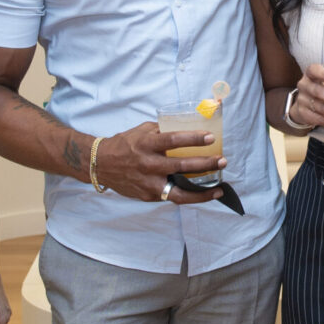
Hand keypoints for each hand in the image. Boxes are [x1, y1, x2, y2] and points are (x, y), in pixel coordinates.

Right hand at [95, 121, 225, 204]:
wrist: (101, 165)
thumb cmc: (124, 144)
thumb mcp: (142, 131)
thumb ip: (162, 131)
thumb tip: (188, 127)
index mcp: (146, 145)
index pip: (172, 140)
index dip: (193, 139)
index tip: (211, 138)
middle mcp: (148, 165)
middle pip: (181, 167)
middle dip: (205, 165)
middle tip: (222, 161)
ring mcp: (148, 184)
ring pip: (180, 193)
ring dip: (202, 192)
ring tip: (219, 190)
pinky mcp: (148, 196)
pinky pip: (172, 197)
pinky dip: (189, 196)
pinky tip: (202, 194)